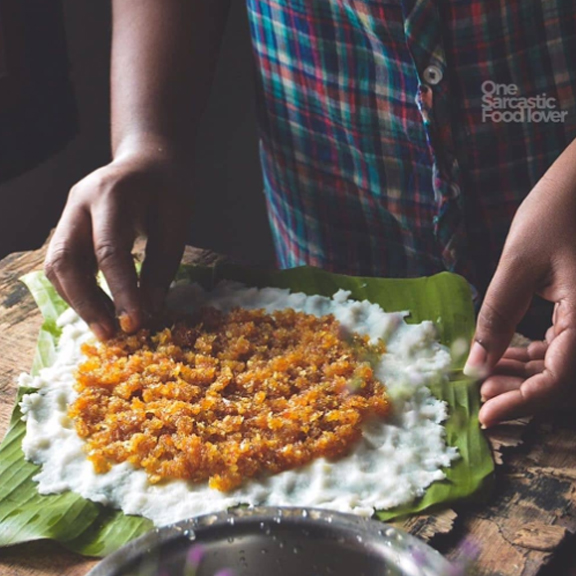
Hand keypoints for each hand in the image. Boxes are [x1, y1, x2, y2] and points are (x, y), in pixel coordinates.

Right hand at [45, 146, 192, 339]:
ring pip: (57, 266)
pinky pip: (64, 265)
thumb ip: (162, 265)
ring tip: (109, 328)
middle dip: (86, 302)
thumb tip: (150, 311)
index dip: (121, 290)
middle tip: (111, 334)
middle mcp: (79, 203)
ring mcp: (68, 214)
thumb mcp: (176, 222)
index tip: (135, 323)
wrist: (148, 158)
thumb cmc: (168, 188)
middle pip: (66, 259)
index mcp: (111, 194)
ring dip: (79, 301)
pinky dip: (80, 291)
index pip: (109, 249)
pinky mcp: (68, 228)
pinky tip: (102, 309)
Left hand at [464, 140, 575, 427]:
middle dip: (517, 392)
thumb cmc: (556, 211)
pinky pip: (560, 346)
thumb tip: (475, 366)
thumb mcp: (518, 264)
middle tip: (477, 392)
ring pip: (559, 366)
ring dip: (522, 376)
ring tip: (483, 375)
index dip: (521, 404)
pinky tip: (503, 353)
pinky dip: (531, 356)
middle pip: (560, 380)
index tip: (484, 417)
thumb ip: (497, 317)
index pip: (558, 380)